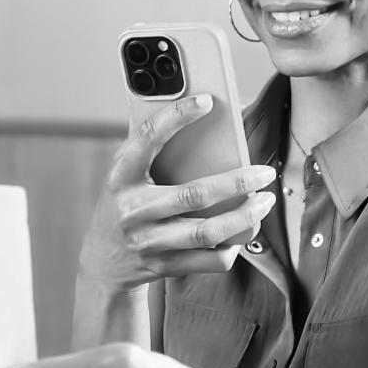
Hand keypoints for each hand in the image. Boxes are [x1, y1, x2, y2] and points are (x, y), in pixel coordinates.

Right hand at [81, 93, 275, 292]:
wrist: (103, 262)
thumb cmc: (125, 205)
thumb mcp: (126, 175)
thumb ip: (152, 152)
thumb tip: (203, 120)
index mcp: (122, 176)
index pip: (147, 139)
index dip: (175, 117)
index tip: (206, 101)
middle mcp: (133, 209)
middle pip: (194, 195)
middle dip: (237, 183)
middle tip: (264, 173)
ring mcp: (147, 242)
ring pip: (206, 232)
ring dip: (244, 217)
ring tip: (265, 202)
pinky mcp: (163, 266)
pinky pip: (208, 260)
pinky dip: (232, 248)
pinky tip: (243, 233)